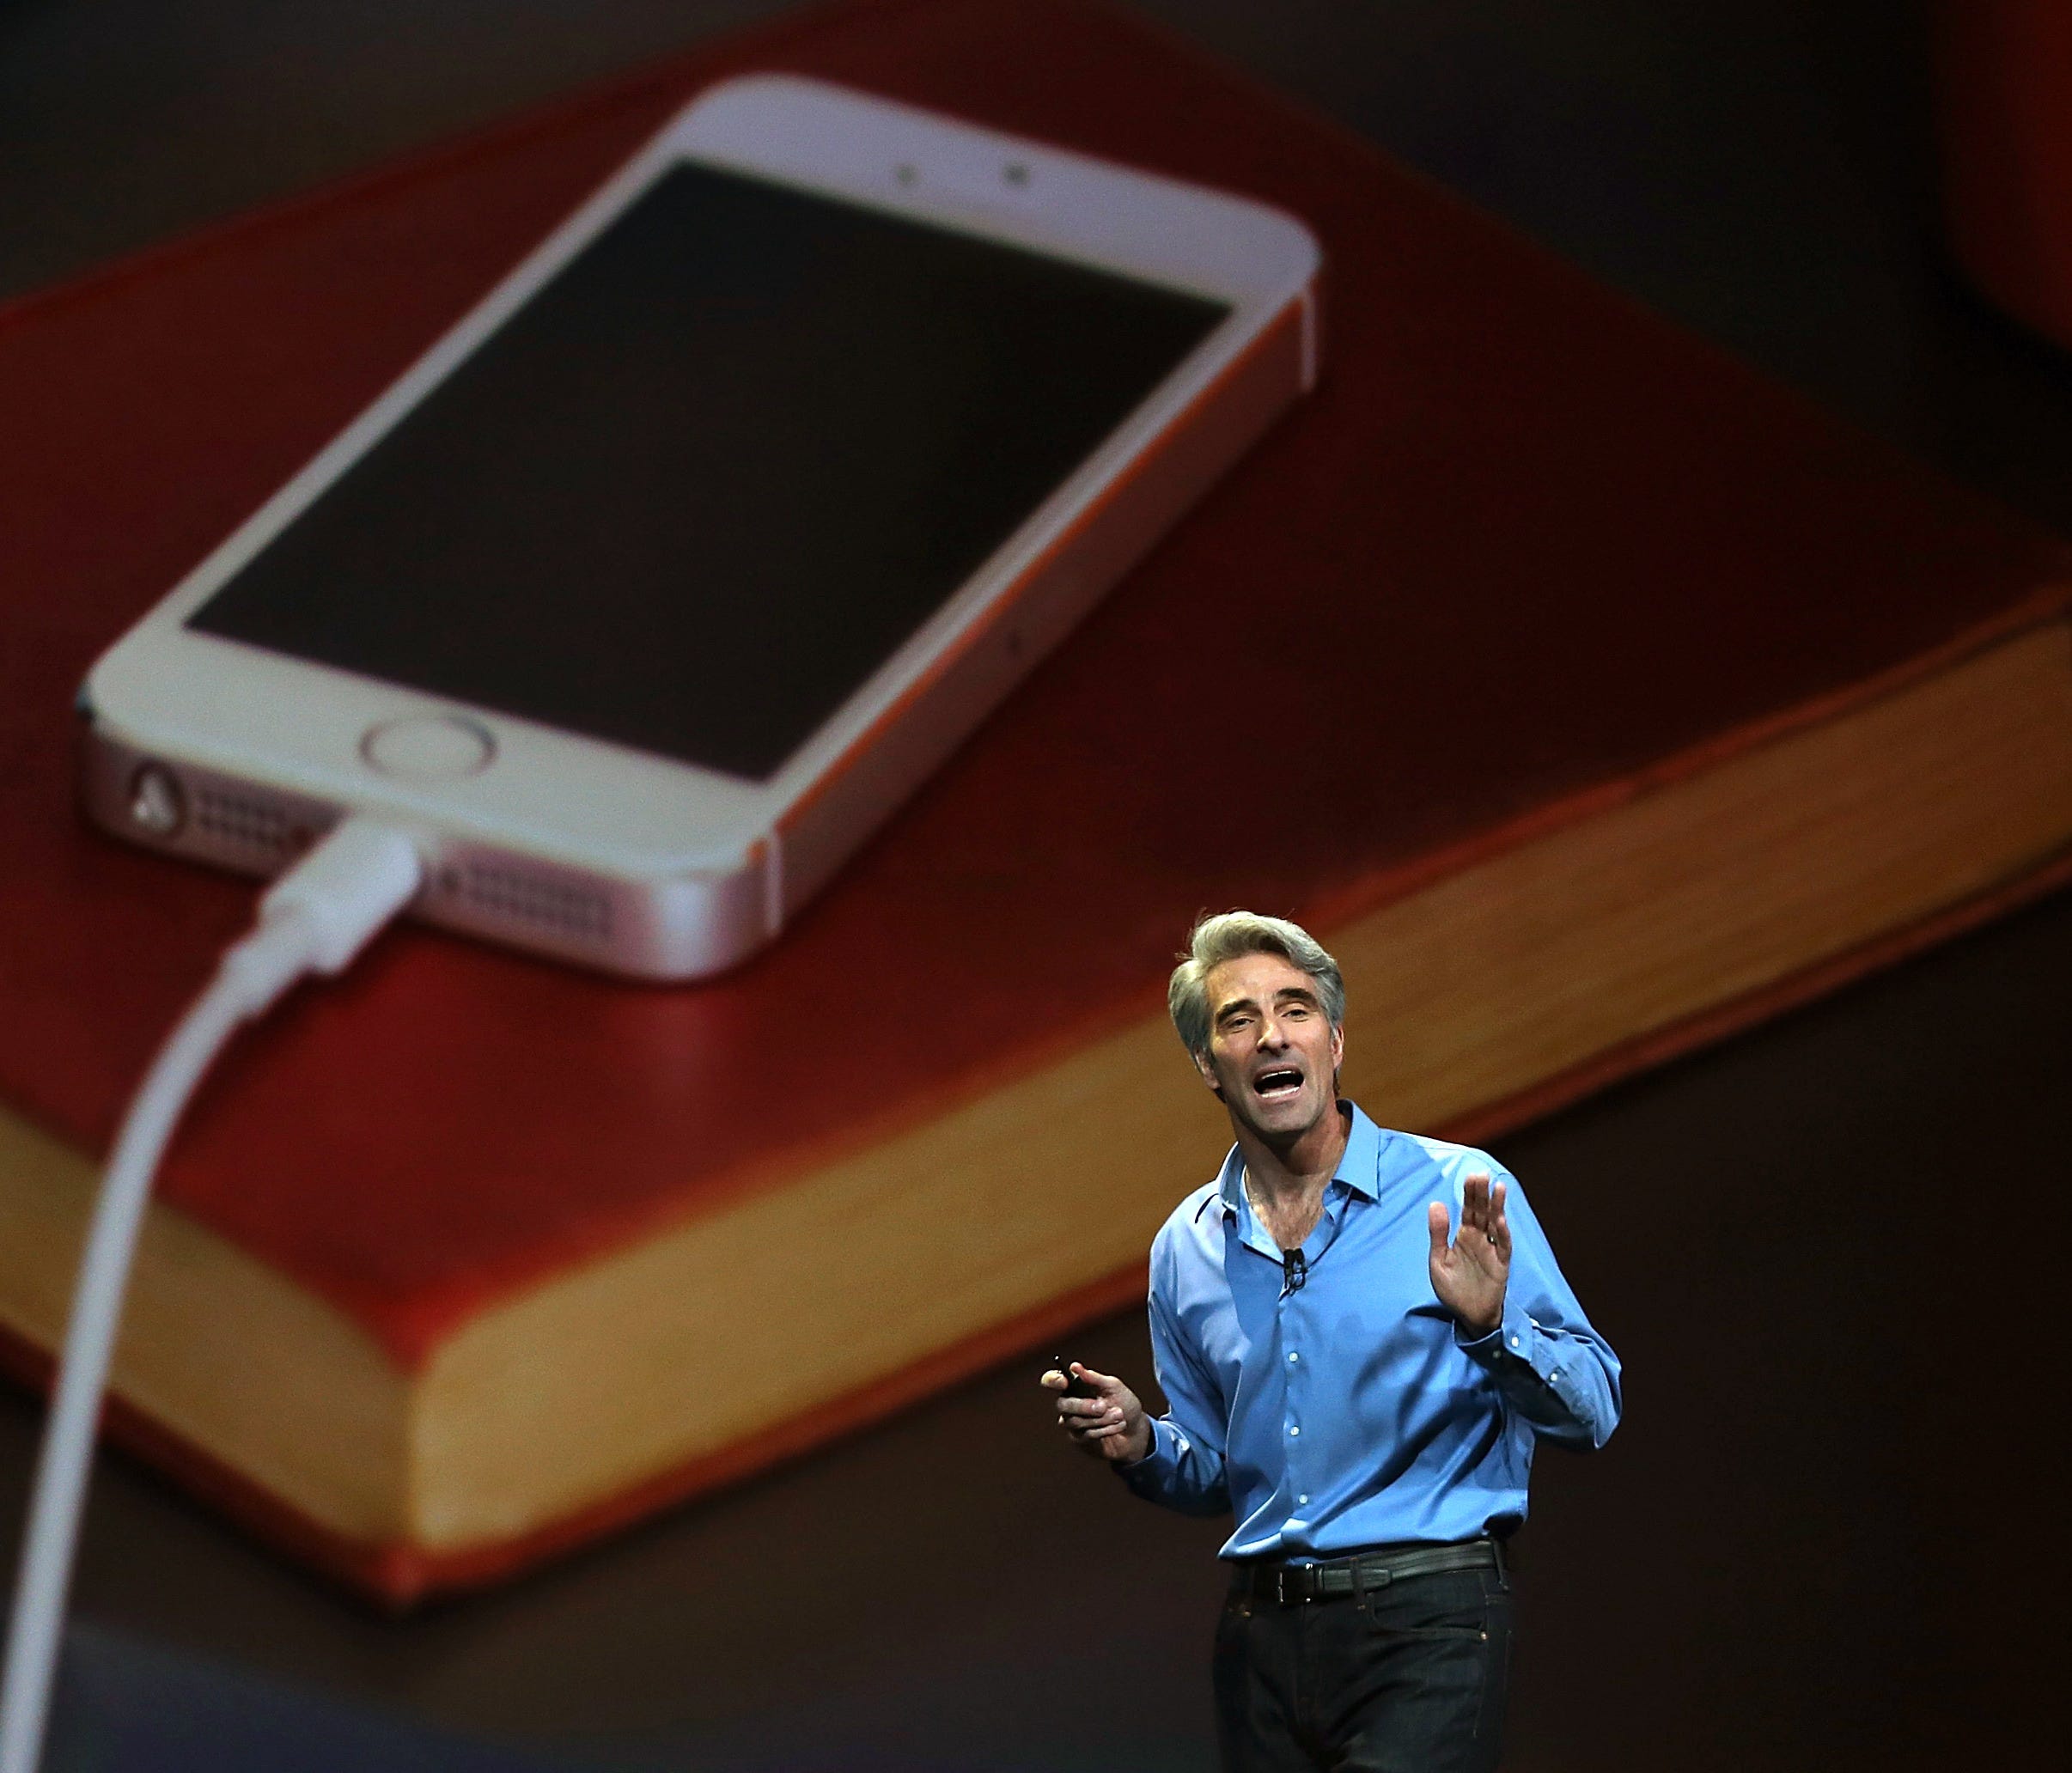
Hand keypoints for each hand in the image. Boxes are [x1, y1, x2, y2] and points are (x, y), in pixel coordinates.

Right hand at [1043, 1362, 1150, 1463]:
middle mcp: (1069, 1404)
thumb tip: (1074, 1366)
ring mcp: (1072, 1423)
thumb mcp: (1113, 1386)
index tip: (1064, 1381)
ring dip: (1101, 1419)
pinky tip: (1118, 1426)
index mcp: (1074, 1386)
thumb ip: (1094, 1378)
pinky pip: (1086, 1435)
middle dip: (1084, 1406)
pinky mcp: (1079, 1440)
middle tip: (1103, 1407)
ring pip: (1075, 1422)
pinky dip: (1105, 1429)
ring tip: (1119, 1415)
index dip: (1053, 1380)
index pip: (1051, 1381)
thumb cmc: (1124, 1403)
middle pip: (1062, 1405)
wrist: (1136, 1430)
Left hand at [1427, 1172, 1508, 1335]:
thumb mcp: (1439, 1260)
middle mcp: (1480, 1239)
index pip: (1468, 1210)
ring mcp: (1491, 1251)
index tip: (1470, 1176)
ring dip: (1496, 1207)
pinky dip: (1502, 1234)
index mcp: (1464, 1236)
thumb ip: (1438, 1233)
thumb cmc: (1453, 1288)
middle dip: (1482, 1194)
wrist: (1468, 1316)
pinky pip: (1502, 1247)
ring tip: (1498, 1188)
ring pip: (1495, 1224)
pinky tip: (1500, 1220)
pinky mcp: (1501, 1265)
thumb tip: (1435, 1203)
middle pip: (1482, 1212)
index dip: (1469, 1194)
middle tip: (1481, 1175)